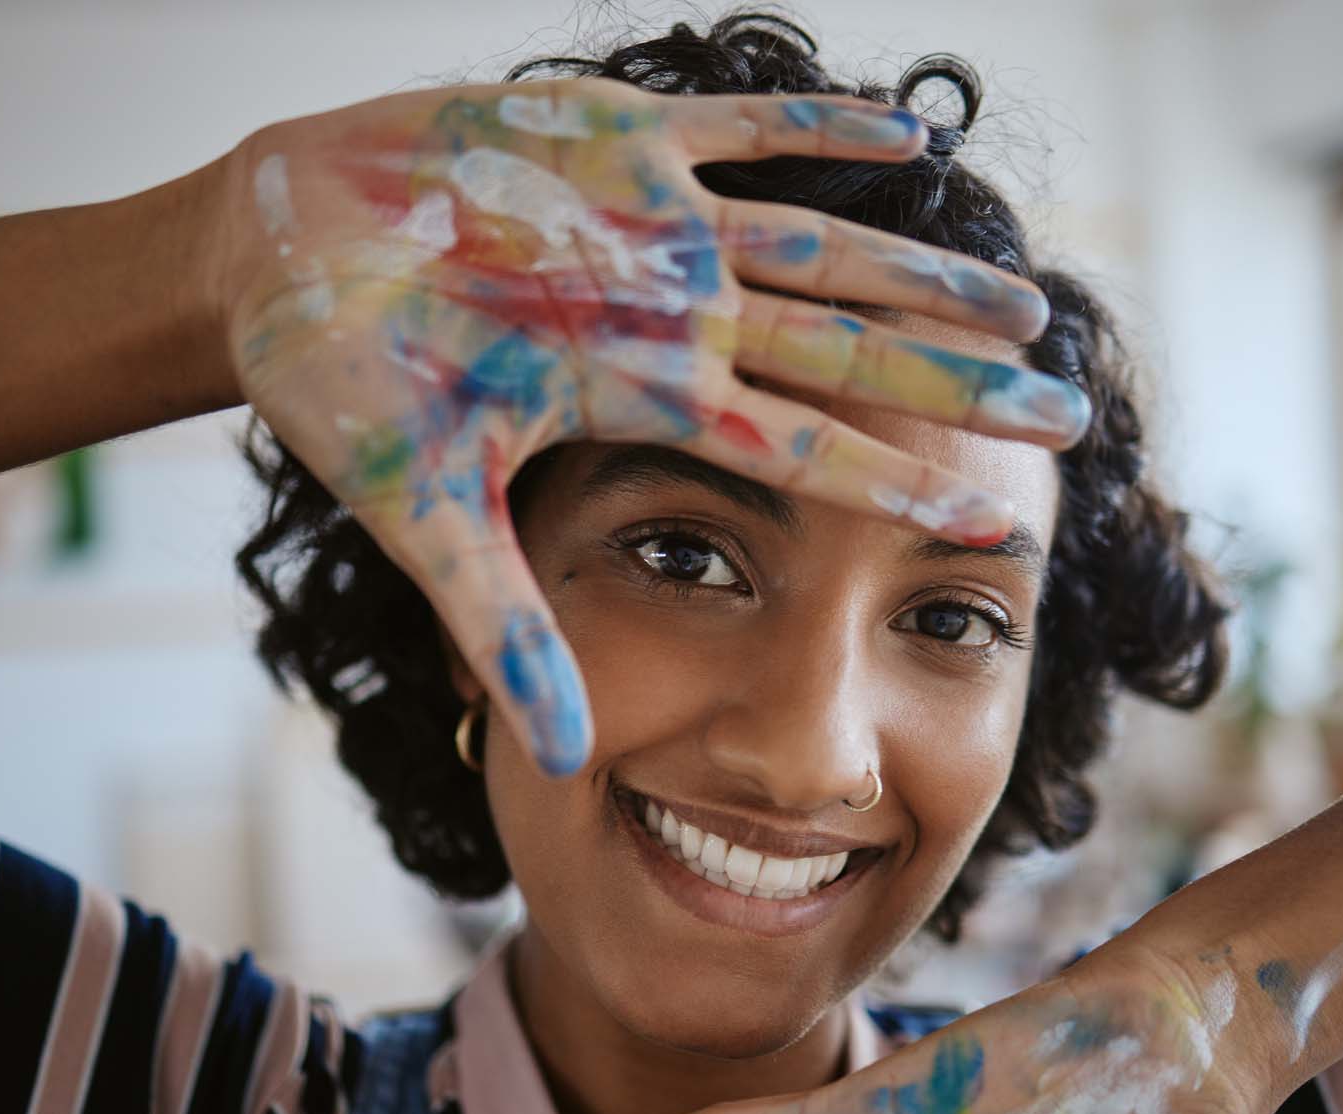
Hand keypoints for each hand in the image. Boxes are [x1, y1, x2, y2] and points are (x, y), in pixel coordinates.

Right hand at [210, 79, 1091, 773]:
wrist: (274, 264)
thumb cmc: (344, 389)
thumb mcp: (425, 516)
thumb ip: (505, 627)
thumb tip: (567, 763)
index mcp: (637, 401)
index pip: (797, 451)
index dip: (895, 484)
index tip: (998, 523)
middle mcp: (669, 316)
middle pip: (843, 352)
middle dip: (953, 382)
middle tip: (1069, 413)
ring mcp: (649, 226)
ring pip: (820, 242)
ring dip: (919, 265)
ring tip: (1022, 295)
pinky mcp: (609, 134)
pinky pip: (738, 124)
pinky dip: (816, 121)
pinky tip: (911, 127)